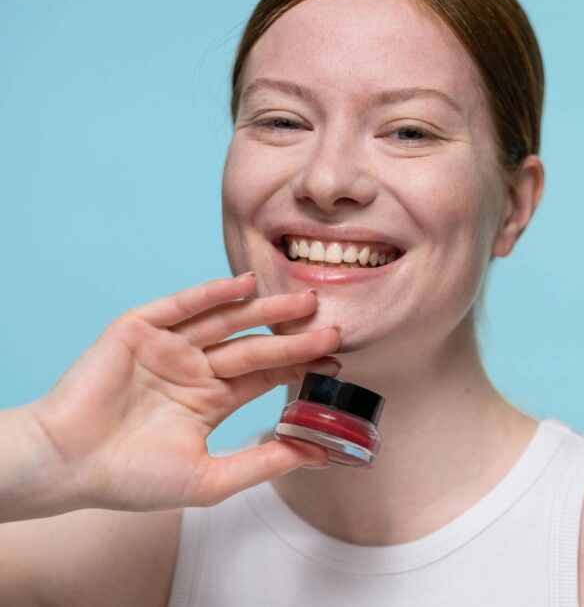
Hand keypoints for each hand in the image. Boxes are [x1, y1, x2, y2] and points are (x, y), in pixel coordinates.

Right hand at [27, 272, 338, 511]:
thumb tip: (317, 455)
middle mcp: (194, 368)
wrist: (65, 465)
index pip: (265, 374)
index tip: (337, 358)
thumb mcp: (208, 478)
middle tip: (334, 326)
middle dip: (294, 337)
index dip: (299, 365)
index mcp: (209, 399)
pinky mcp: (140, 329)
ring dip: (265, 310)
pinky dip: (213, 293)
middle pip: (254, 346)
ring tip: (304, 301)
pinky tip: (246, 286)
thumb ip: (261, 464)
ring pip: (226, 321)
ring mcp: (168, 346)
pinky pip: (182, 305)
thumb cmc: (129, 478)